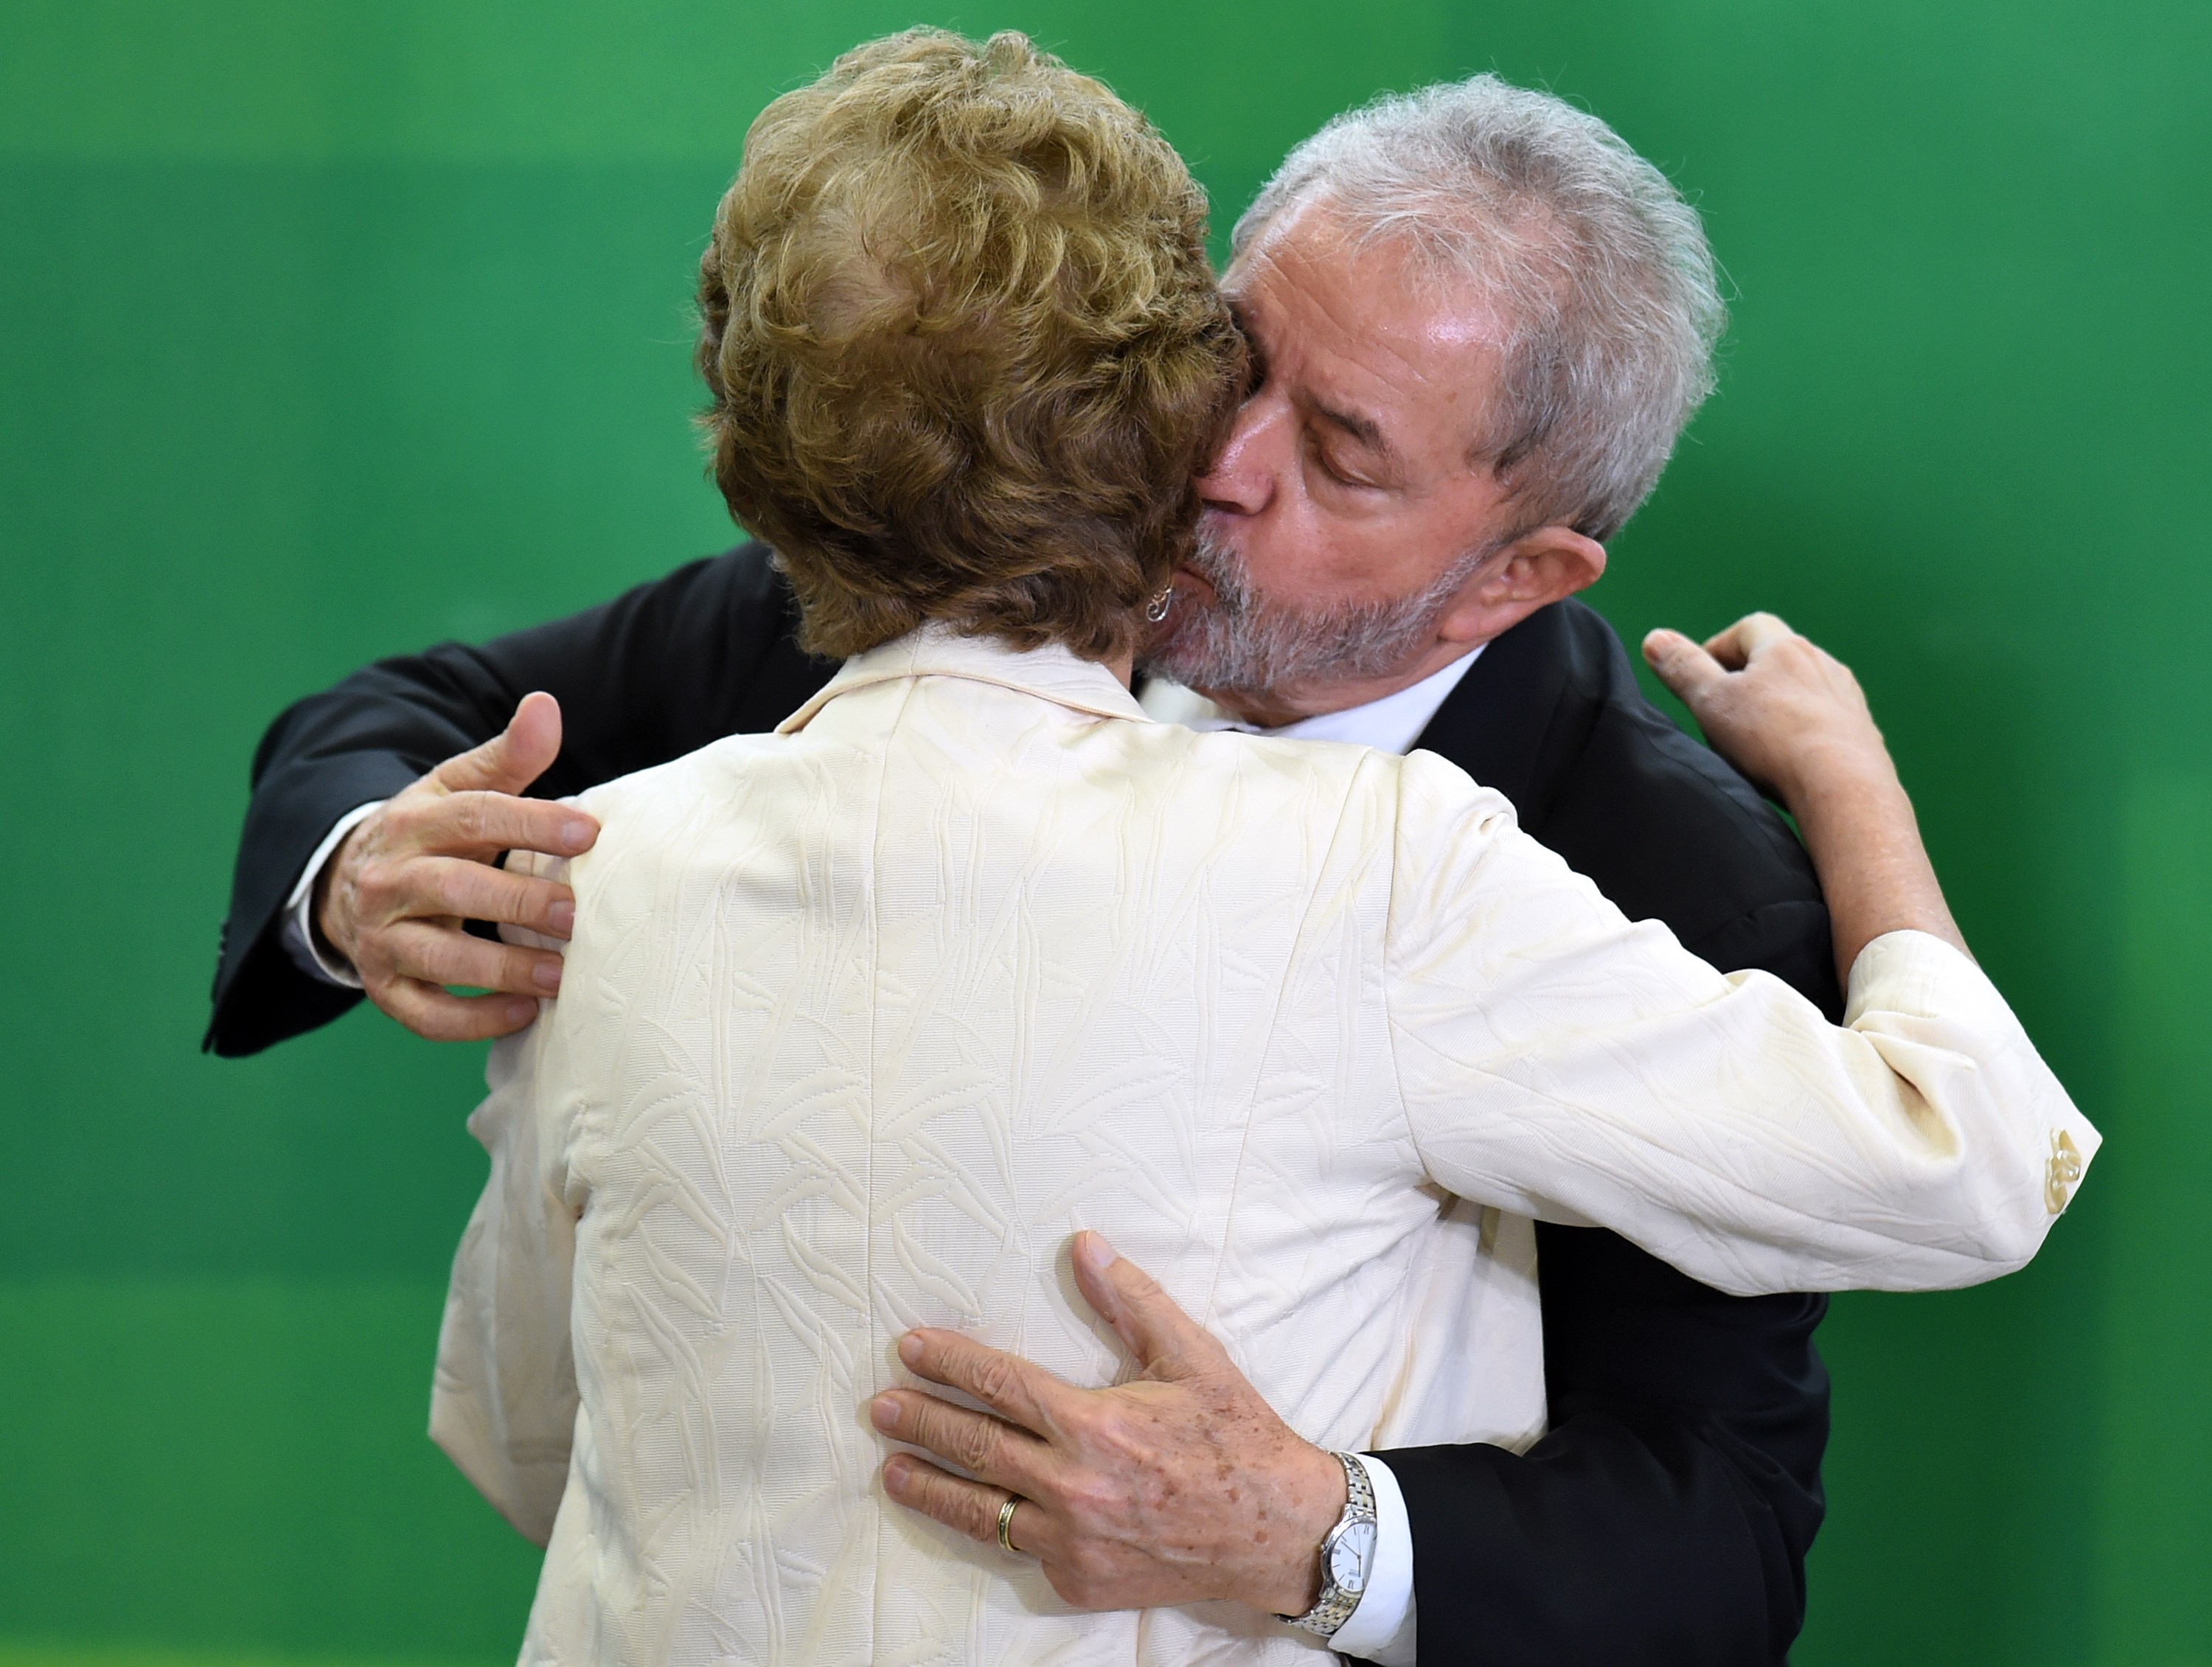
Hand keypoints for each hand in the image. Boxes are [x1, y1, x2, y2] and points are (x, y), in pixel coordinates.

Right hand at [315, 692, 598, 1040]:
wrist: (348, 882)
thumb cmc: (429, 834)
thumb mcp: (454, 788)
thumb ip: (507, 756)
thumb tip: (545, 705)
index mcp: (413, 823)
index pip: (473, 816)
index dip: (532, 822)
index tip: (589, 831)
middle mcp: (390, 882)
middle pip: (453, 890)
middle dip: (517, 904)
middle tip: (575, 915)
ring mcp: (382, 939)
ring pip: (437, 958)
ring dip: (501, 971)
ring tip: (560, 975)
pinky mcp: (384, 988)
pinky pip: (425, 1015)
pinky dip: (473, 1020)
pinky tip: (525, 1013)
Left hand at [869, 1231, 1344, 1616]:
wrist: (1278, 1533)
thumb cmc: (1235, 1437)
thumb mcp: (1192, 1355)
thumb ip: (1130, 1301)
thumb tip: (1085, 1246)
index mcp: (1097, 1425)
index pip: (1001, 1386)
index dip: (950, 1364)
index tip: (911, 1349)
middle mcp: (1076, 1488)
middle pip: (976, 1448)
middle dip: (921, 1422)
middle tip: (879, 1408)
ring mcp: (1074, 1542)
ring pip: (982, 1513)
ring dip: (929, 1488)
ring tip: (891, 1470)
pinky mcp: (1081, 1580)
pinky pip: (1023, 1550)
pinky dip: (996, 1529)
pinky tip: (972, 1511)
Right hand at [1645, 612, 1964, 978]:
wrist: (1844, 788)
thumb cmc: (1773, 742)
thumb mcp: (1711, 702)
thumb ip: (1682, 669)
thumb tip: (1655, 639)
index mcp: (1785, 648)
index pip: (1747, 629)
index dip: (1718, 649)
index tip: (1701, 680)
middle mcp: (1822, 663)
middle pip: (1777, 658)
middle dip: (1748, 679)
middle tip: (1723, 714)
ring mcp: (1847, 697)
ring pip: (1804, 690)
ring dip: (1779, 706)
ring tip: (1757, 741)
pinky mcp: (1863, 731)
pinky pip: (1826, 721)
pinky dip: (1805, 732)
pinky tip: (1792, 761)